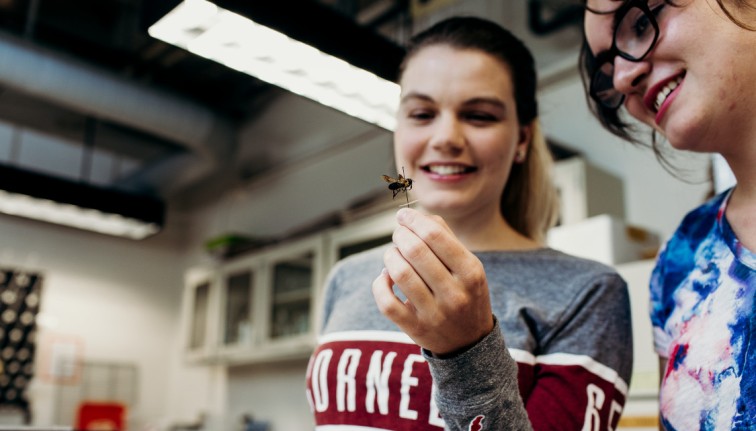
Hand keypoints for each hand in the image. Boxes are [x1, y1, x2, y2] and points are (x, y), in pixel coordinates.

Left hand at [372, 208, 493, 355]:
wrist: (470, 343)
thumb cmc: (465, 294)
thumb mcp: (468, 267)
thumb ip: (446, 238)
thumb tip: (419, 216)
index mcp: (471, 272)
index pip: (435, 235)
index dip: (413, 219)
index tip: (403, 215)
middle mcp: (455, 293)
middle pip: (415, 250)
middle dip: (400, 235)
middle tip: (398, 233)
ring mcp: (434, 313)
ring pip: (399, 272)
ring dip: (390, 256)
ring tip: (393, 254)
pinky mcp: (415, 328)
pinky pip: (386, 302)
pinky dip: (379, 284)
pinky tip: (385, 277)